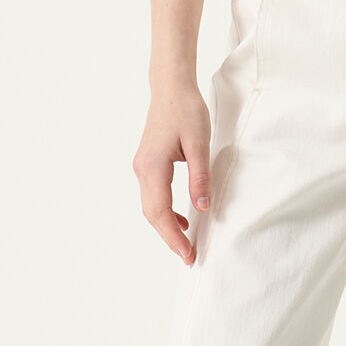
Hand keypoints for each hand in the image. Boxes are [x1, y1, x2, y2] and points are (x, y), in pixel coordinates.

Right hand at [133, 86, 211, 264]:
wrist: (171, 88)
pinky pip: (154, 196)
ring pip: (151, 207)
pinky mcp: (148, 164)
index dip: (173, 236)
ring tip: (186, 245)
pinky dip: (165, 212)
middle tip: (189, 257)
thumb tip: (203, 207)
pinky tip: (183, 220)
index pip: (160, 211)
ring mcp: (142, 167)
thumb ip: (200, 177)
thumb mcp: (200, 143)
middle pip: (152, 214)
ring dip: (167, 227)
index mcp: (153, 167)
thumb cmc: (186, 110)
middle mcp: (142, 170)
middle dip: (169, 238)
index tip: (187, 254)